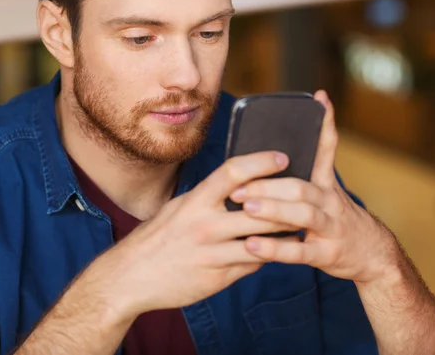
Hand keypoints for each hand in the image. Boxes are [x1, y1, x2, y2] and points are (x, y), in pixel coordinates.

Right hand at [85, 151, 292, 317]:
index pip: (233, 172)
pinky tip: (273, 250)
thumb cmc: (157, 238)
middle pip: (259, 210)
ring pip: (262, 241)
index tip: (282, 156)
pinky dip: (265, 256)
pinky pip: (252, 265)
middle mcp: (204, 225)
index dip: (260, 161)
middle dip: (285, 203)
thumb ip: (207, 199)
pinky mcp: (217, 278)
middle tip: (305, 195)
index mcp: (194, 201)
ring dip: (283, 233)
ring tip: (299, 224)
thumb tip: (238, 187)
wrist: (130, 277)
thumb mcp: (178, 208)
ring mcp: (212, 254)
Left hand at [229, 90, 397, 283]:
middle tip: (238, 186)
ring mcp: (332, 228)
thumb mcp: (327, 194)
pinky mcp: (328, 254)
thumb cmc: (336, 220)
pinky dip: (275, 249)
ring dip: (273, 210)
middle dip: (269, 184)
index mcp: (326, 184)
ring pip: (304, 214)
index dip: (325, 123)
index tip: (320, 99)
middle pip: (301, 186)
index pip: (327, 148)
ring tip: (246, 208)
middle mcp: (331, 202)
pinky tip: (252, 245)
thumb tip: (268, 155)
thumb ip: (302, 176)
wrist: (373, 255)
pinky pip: (300, 252)